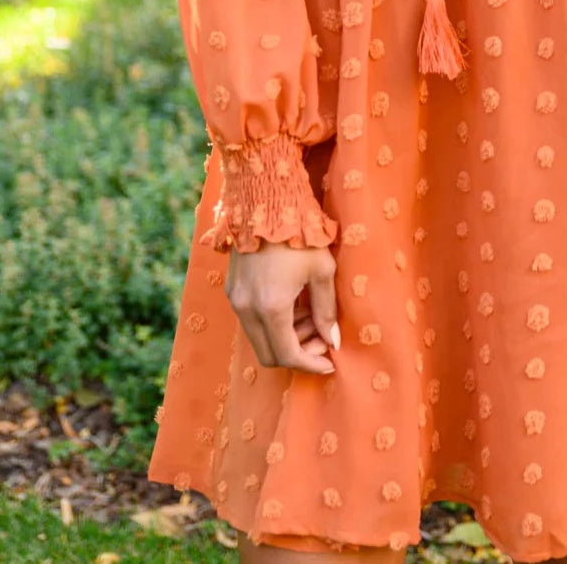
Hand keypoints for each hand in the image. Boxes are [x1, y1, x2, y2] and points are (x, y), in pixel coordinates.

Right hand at [225, 241, 339, 374]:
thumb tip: (333, 341)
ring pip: (260, 339)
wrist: (266, 202)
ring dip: (287, 338)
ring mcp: (236, 300)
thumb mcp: (321, 271)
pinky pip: (252, 321)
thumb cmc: (300, 235)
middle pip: (270, 354)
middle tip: (322, 340)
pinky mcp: (233, 290)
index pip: (288, 355)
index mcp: (271, 307)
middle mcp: (248, 309)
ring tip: (312, 317)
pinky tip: (295, 305)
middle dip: (299, 353)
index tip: (330, 362)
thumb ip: (326, 310)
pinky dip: (273, 324)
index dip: (310, 364)